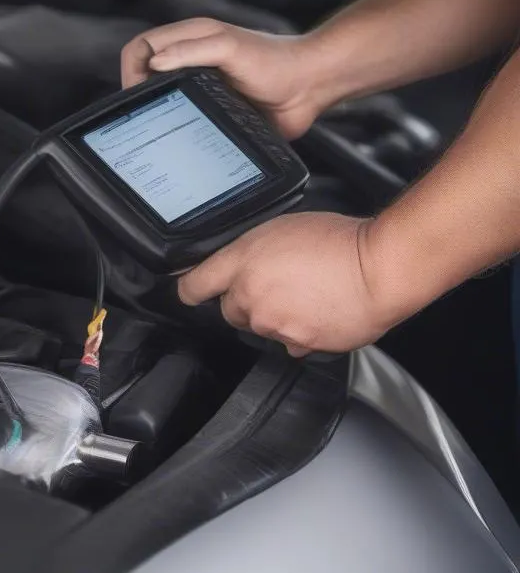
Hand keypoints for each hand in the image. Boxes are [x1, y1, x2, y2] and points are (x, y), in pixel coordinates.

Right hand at [120, 19, 325, 138]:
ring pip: (161, 99)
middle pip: (145, 74)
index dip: (132, 68)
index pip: (141, 47)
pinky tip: (179, 135)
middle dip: (138, 92)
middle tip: (144, 112)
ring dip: (156, 110)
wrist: (310, 87)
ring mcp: (201, 87)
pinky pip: (183, 119)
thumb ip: (191, 51)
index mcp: (190, 39)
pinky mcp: (212, 110)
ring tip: (159, 125)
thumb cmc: (276, 61)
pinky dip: (175, 126)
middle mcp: (191, 61)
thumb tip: (153, 63)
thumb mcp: (229, 48)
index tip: (138, 92)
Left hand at [177, 212, 403, 356]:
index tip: (191, 290)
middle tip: (275, 283)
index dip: (190, 287)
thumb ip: (253, 252)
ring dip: (274, 315)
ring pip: (260, 326)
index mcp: (242, 261)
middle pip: (228, 310)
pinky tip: (317, 311)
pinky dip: (298, 332)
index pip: (193, 285)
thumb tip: (241, 267)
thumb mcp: (283, 228)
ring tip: (305, 293)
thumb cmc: (340, 242)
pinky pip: (287, 343)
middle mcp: (250, 296)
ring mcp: (272, 323)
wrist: (382, 270)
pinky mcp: (296, 344)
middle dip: (244, 300)